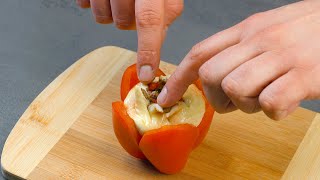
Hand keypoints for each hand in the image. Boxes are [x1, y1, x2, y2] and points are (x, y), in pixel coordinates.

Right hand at [76, 0, 182, 82]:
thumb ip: (167, 9)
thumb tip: (160, 36)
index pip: (149, 20)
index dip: (147, 49)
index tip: (145, 74)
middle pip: (122, 22)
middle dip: (128, 20)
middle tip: (132, 4)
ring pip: (103, 17)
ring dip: (111, 12)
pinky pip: (85, 5)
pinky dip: (94, 3)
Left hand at [157, 0, 319, 119]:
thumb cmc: (312, 30)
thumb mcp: (271, 28)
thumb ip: (241, 48)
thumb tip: (213, 75)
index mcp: (248, 28)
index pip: (200, 53)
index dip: (178, 78)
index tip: (166, 98)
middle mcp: (260, 40)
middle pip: (210, 76)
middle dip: (217, 98)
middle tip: (237, 101)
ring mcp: (282, 56)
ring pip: (235, 89)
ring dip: (246, 105)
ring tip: (266, 99)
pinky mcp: (305, 76)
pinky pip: (270, 103)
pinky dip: (275, 111)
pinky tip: (288, 102)